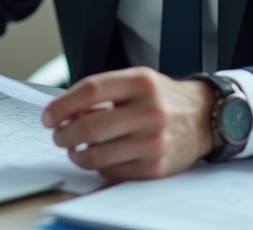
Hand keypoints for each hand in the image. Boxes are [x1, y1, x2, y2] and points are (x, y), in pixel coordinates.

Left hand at [41, 66, 215, 179]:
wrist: (203, 117)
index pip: (90, 91)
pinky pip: (112, 171)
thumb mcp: (137, 81)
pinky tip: (98, 157)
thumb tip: (64, 112)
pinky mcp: (155, 166)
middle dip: (64, 134)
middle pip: (89, 126)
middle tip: (58, 135)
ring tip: (74, 149)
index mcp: (141, 82)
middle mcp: (149, 110)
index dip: (62, 105)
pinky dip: (98, 166)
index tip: (48, 116)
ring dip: (76, 154)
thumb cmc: (163, 98)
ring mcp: (153, 141)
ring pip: (97, 155)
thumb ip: (103, 92)